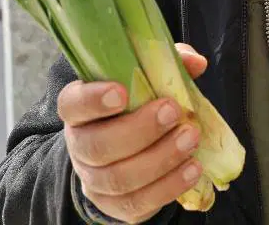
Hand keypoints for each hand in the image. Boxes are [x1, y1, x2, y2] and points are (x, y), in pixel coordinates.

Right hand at [59, 44, 209, 223]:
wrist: (125, 152)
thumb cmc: (136, 107)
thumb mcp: (147, 79)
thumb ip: (167, 64)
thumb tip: (195, 63)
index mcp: (80, 109)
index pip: (73, 104)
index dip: (92, 100)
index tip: (121, 92)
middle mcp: (80, 145)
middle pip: (98, 146)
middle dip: (139, 130)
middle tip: (173, 112)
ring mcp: (94, 179)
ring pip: (118, 178)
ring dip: (160, 159)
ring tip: (190, 139)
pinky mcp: (114, 205)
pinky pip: (137, 203)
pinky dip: (168, 187)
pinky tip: (192, 169)